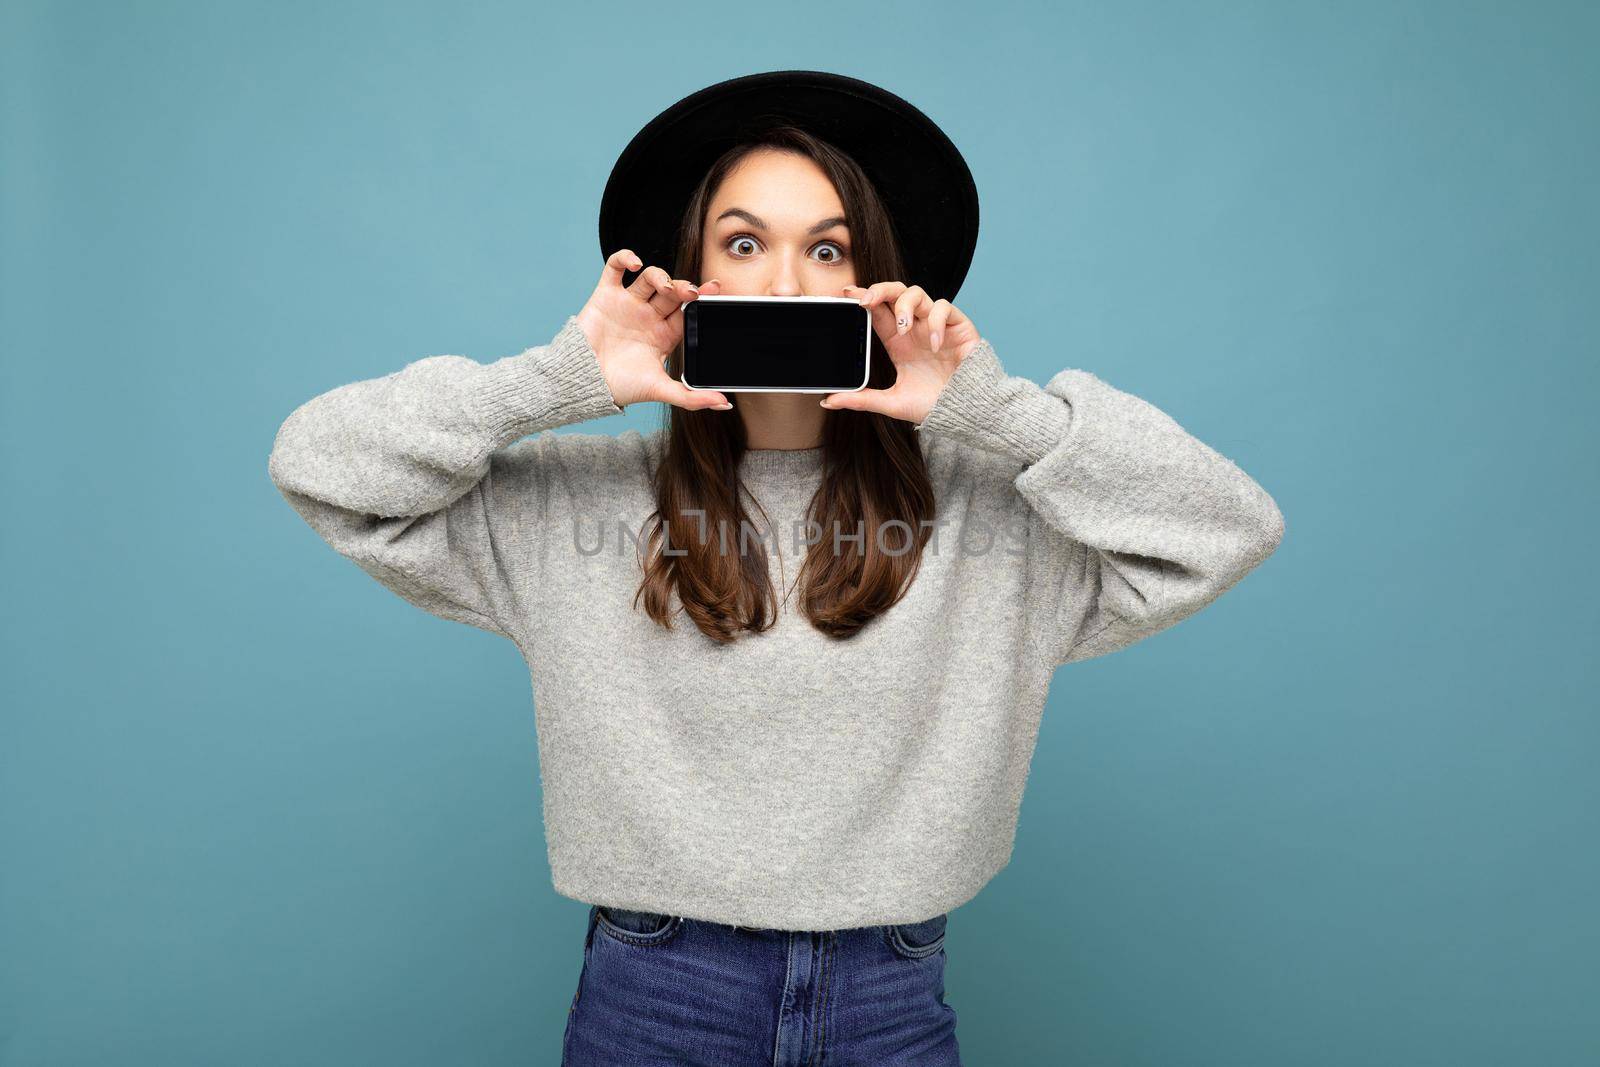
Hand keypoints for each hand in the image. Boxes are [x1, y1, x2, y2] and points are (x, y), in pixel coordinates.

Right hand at [574, 249, 732, 410]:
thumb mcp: (660, 390)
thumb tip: (723, 403)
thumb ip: (691, 396)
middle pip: (672, 292)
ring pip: (650, 278)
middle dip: (684, 288)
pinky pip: (615, 268)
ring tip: (666, 286)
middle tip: (693, 291)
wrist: (584, 383)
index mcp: (664, 335)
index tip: (715, 290)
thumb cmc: (620, 387)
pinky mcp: (606, 295)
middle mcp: (648, 316)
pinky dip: (624, 258)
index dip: (701, 300)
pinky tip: (635, 263)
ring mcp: (628, 304)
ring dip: (661, 276)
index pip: (687, 311)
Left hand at [819, 282, 982, 423]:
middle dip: (880, 289)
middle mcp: (915, 329)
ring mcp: (936, 325)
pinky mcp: (958, 327)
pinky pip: (945, 308)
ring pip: (918, 293)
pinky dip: (937, 322)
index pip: (878, 310)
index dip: (863, 298)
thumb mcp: (891, 403)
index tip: (847, 294)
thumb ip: (861, 400)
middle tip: (867, 300)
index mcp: (898, 342)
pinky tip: (935, 346)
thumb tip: (828, 402)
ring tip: (903, 328)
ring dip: (906, 305)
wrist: (966, 413)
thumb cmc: (933, 405)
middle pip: (896, 292)